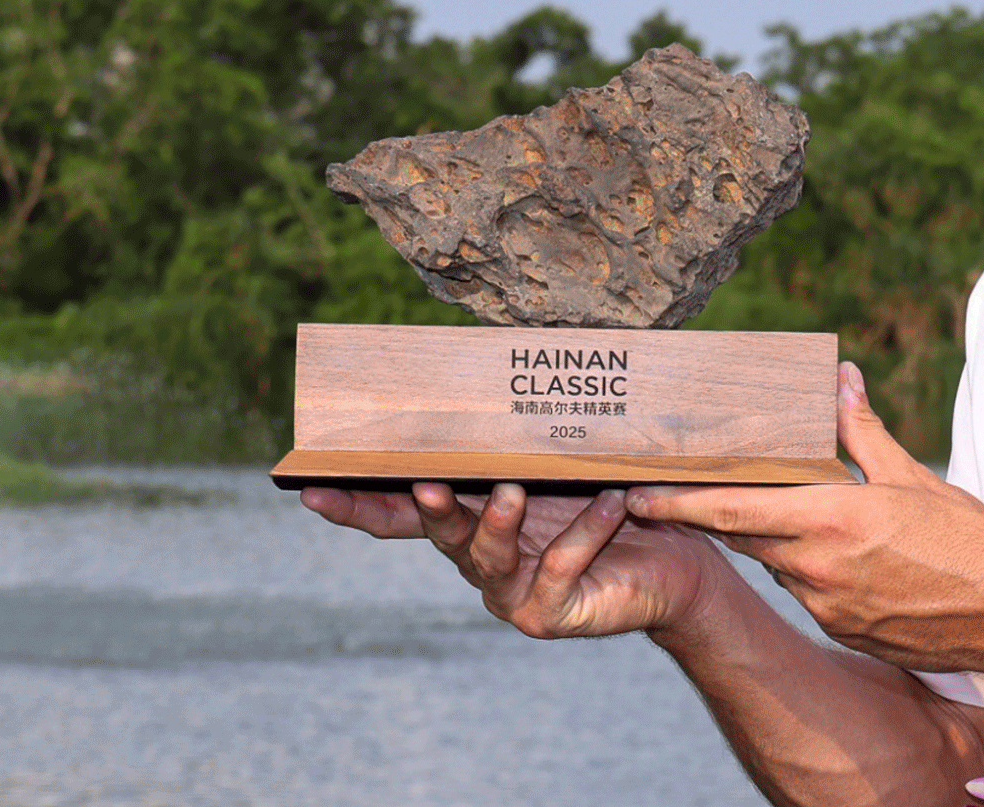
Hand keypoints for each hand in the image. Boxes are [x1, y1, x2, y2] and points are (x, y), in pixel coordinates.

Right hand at [301, 482, 731, 640]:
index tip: (308, 488)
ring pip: (489, 559)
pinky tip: (609, 504)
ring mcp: (513, 595)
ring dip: (498, 524)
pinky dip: (583, 534)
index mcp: (472, 523)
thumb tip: (486, 370)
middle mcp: (481, 563)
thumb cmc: (612, 503)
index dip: (355, 505)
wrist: (674, 563)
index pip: (400, 516)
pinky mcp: (553, 614)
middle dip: (429, 508)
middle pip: (440, 535)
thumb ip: (522, 440)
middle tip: (424, 482)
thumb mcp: (564, 465)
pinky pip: (560, 570)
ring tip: (514, 492)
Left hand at [630, 361, 983, 673]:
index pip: (732, 510)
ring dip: (784, 540)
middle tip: (700, 489)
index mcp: (830, 521)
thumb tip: (841, 380)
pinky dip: (816, 570)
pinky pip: (812, 593)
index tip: (638, 494)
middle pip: (748, 537)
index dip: (678, 504)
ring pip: (782, 565)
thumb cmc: (969, 542)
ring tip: (813, 517)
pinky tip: (855, 558)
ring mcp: (827, 607)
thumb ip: (863, 431)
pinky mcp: (844, 630)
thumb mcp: (914, 477)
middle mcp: (816, 569)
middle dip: (723, 514)